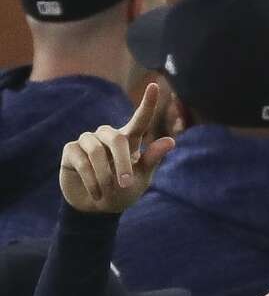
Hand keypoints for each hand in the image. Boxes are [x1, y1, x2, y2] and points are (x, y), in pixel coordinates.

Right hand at [59, 82, 173, 213]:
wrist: (97, 210)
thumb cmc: (121, 193)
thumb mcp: (140, 180)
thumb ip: (152, 160)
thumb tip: (171, 141)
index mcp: (128, 141)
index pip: (139, 120)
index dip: (147, 104)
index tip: (155, 86)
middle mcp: (107, 136)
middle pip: (116, 138)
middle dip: (122, 163)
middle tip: (125, 184)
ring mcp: (88, 140)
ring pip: (96, 150)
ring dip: (105, 176)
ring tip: (107, 192)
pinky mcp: (71, 150)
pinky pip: (82, 161)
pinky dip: (92, 181)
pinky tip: (96, 193)